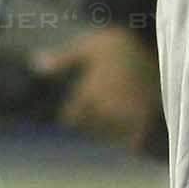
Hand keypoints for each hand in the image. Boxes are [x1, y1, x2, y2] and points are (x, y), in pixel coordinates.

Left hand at [37, 26, 163, 151]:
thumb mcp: (87, 46)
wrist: (154, 40)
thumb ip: (62, 60)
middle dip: (89, 126)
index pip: (71, 117)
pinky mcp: (145, 116)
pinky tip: (129, 147)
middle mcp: (104, 106)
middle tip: (93, 124)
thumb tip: (34, 63)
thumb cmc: (117, 43)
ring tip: (109, 133)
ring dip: (107, 136)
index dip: (72, 117)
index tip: (73, 117)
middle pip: (89, 129)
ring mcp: (125, 114)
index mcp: (88, 91)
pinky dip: (131, 145)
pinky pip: (135, 141)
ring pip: (109, 136)